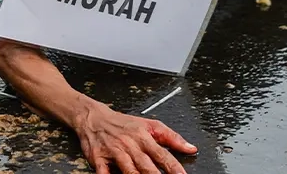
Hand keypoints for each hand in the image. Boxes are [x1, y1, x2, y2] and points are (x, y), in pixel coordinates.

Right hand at [74, 104, 196, 173]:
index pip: (163, 155)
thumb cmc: (123, 123)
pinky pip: (104, 172)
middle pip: (147, 166)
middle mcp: (130, 145)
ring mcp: (114, 152)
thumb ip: (172, 138)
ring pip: (129, 170)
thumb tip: (191, 148)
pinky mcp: (99, 158)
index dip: (174, 168)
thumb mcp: (150, 125)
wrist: (94, 117)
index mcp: (144, 137)